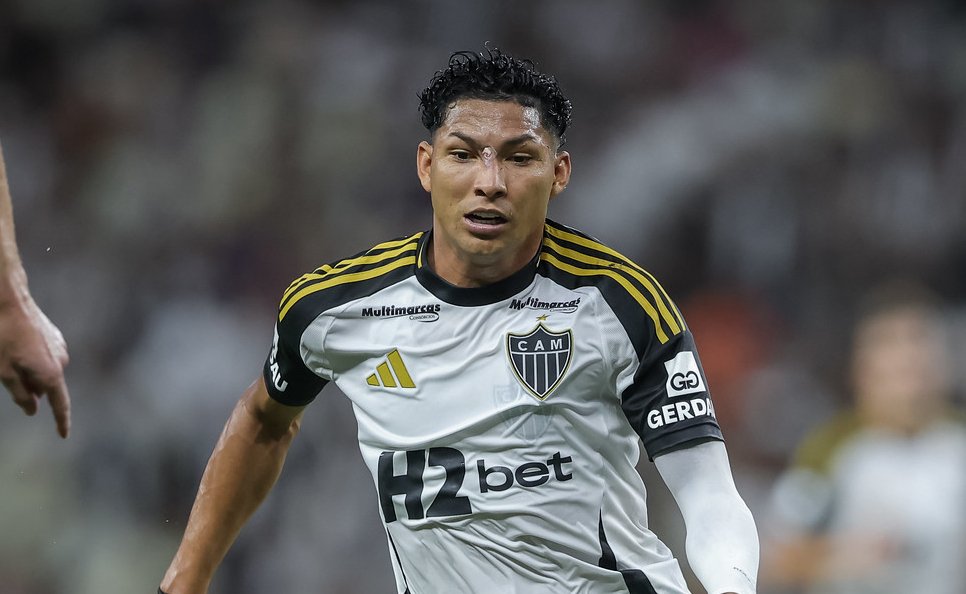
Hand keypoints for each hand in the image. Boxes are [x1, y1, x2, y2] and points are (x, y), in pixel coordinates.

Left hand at [0, 290, 70, 436]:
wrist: (8, 299)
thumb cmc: (2, 336)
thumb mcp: (3, 372)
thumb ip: (19, 395)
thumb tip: (32, 409)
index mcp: (51, 374)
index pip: (60, 405)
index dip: (61, 421)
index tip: (64, 434)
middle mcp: (61, 361)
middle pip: (46, 386)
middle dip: (30, 388)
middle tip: (7, 377)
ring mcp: (59, 346)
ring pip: (44, 370)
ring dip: (29, 371)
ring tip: (7, 357)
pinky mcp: (54, 336)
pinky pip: (45, 356)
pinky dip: (31, 358)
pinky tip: (15, 346)